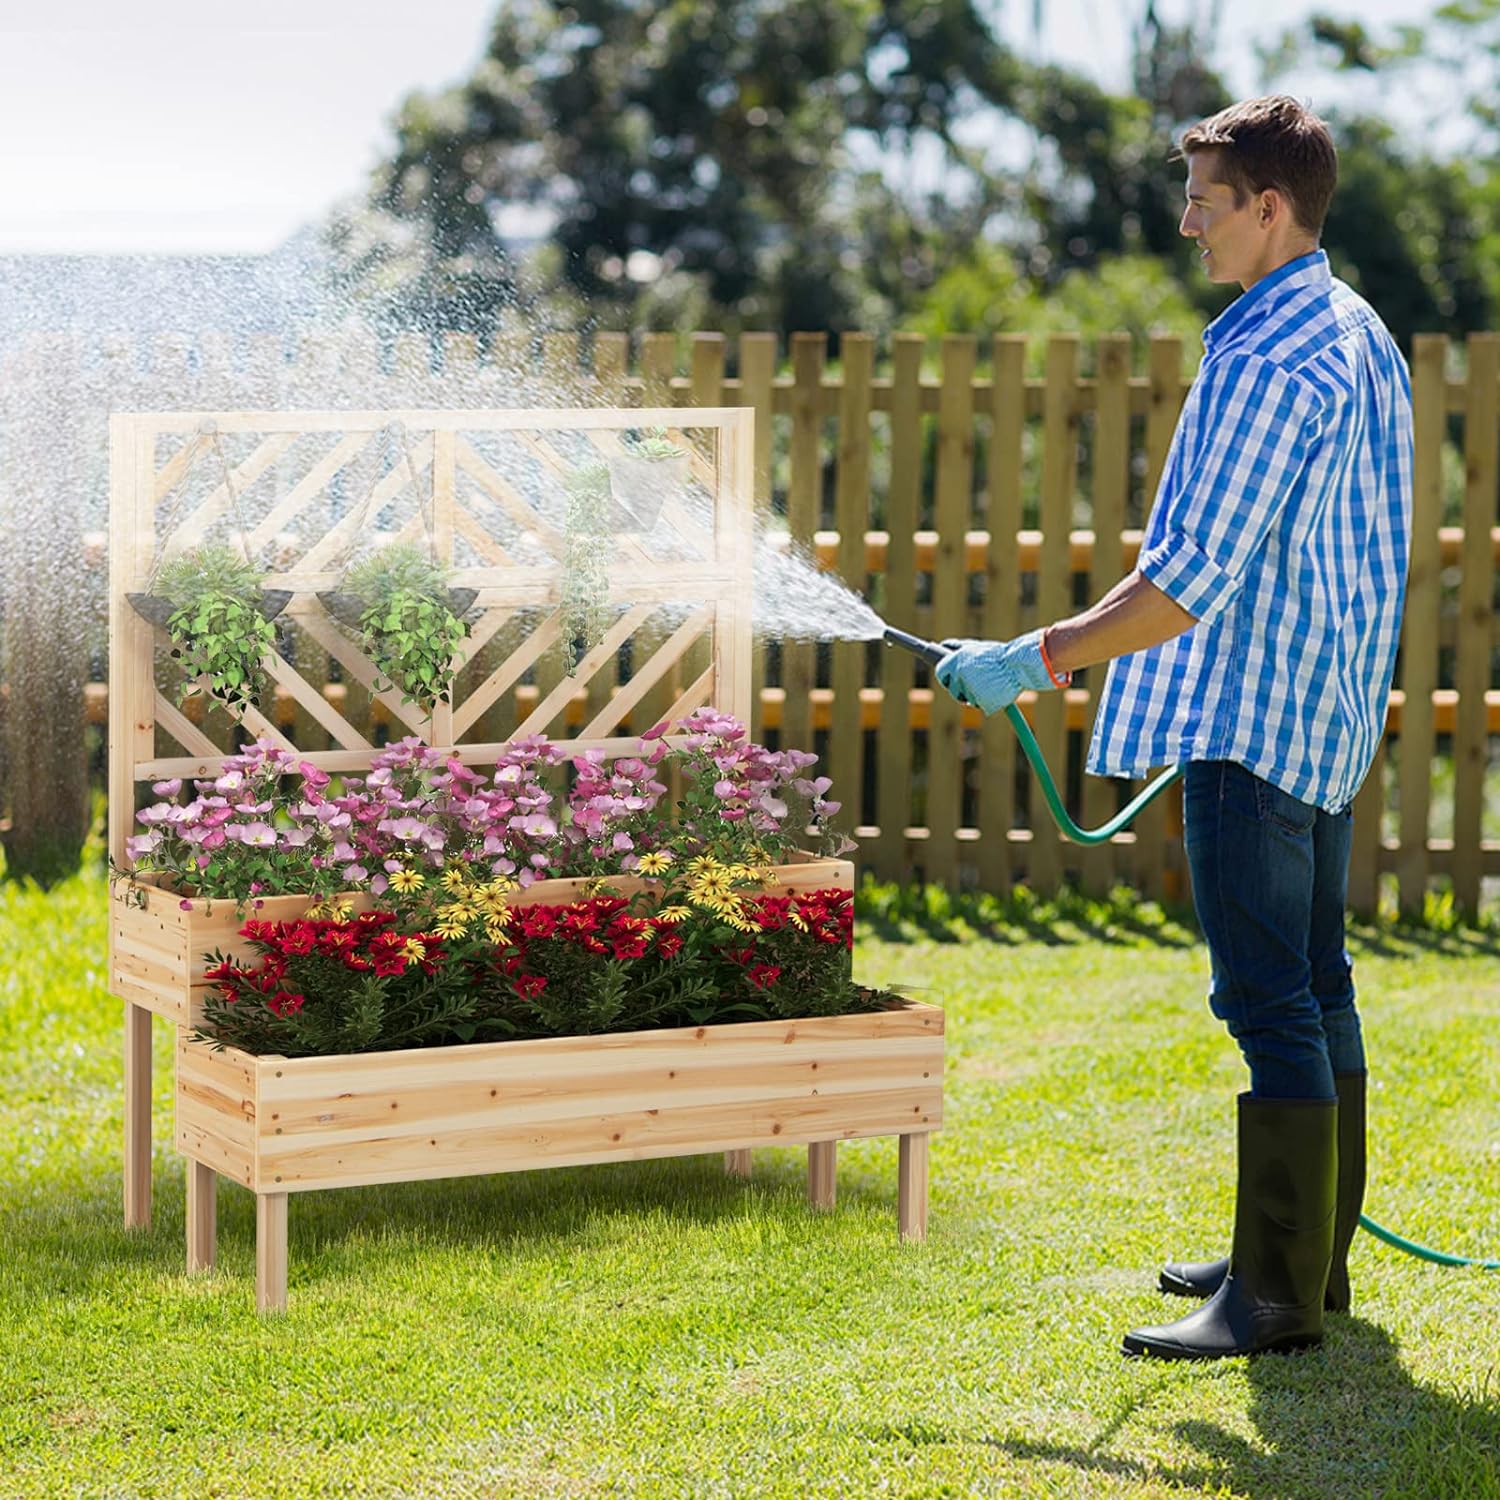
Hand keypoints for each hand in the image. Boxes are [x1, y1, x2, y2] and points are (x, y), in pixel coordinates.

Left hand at [935, 628, 1055, 714]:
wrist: (1020, 664)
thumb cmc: (999, 654)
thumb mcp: (976, 647)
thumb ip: (958, 647)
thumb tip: (942, 645)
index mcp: (955, 661)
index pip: (940, 674)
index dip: (948, 678)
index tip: (953, 679)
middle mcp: (959, 676)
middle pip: (953, 690)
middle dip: (962, 690)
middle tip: (977, 682)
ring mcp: (969, 690)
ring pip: (968, 699)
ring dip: (977, 695)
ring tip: (992, 683)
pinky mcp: (981, 702)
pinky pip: (981, 705)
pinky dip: (989, 701)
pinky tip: (998, 690)